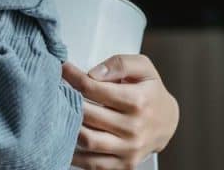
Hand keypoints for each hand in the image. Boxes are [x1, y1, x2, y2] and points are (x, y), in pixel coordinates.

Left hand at [61, 55, 178, 169]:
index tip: (62, 70)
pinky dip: (75, 154)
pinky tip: (66, 139)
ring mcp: (129, 149)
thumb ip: (120, 63)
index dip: (72, 77)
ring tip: (59, 114)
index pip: (94, 88)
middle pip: (87, 115)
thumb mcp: (143, 68)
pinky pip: (92, 164)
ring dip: (68, 127)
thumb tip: (93, 73)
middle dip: (66, 101)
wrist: (168, 122)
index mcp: (138, 101)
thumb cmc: (151, 92)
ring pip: (87, 140)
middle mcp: (134, 128)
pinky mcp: (124, 165)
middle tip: (56, 91)